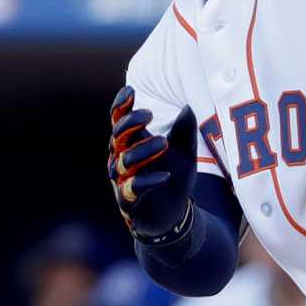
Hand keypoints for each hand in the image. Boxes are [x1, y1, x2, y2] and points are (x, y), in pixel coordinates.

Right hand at [108, 86, 197, 239]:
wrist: (174, 215)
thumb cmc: (173, 177)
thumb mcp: (185, 153)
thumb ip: (185, 132)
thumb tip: (188, 107)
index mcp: (131, 143)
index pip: (119, 119)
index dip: (121, 105)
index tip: (131, 90)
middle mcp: (121, 159)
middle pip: (117, 136)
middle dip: (130, 122)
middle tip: (149, 113)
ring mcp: (123, 180)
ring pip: (124, 161)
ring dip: (142, 150)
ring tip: (164, 142)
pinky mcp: (129, 201)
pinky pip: (133, 188)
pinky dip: (148, 181)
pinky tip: (165, 175)